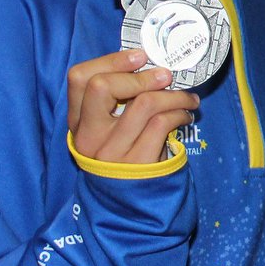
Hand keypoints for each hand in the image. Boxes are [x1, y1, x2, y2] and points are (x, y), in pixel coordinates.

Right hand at [67, 48, 199, 165]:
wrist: (131, 208)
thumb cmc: (127, 158)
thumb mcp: (111, 131)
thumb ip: (118, 102)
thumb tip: (149, 64)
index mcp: (78, 123)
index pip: (79, 79)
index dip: (110, 61)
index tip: (140, 57)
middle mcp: (89, 137)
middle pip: (101, 86)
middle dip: (140, 75)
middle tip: (166, 76)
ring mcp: (111, 152)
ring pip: (143, 103)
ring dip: (173, 95)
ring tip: (187, 99)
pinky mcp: (137, 163)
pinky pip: (161, 123)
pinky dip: (179, 113)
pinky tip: (185, 115)